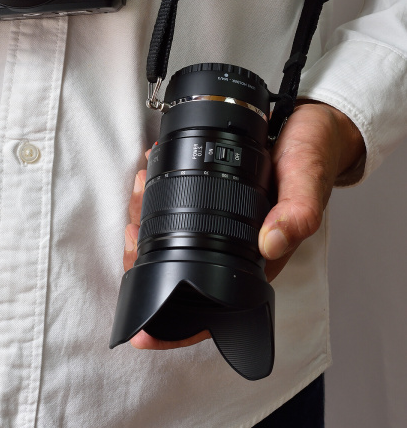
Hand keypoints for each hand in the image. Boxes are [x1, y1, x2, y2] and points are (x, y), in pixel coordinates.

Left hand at [124, 101, 364, 345]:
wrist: (309, 125)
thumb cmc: (313, 157)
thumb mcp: (307, 184)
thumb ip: (296, 215)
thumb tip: (272, 243)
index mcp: (256, 258)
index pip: (213, 303)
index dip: (176, 320)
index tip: (142, 316)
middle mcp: (234, 245)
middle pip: (180, 272)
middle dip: (144, 257)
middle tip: (133, 228)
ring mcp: (221, 222)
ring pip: (171, 239)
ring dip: (144, 222)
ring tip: (139, 193)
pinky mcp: (212, 197)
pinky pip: (177, 209)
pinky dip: (155, 199)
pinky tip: (148, 180)